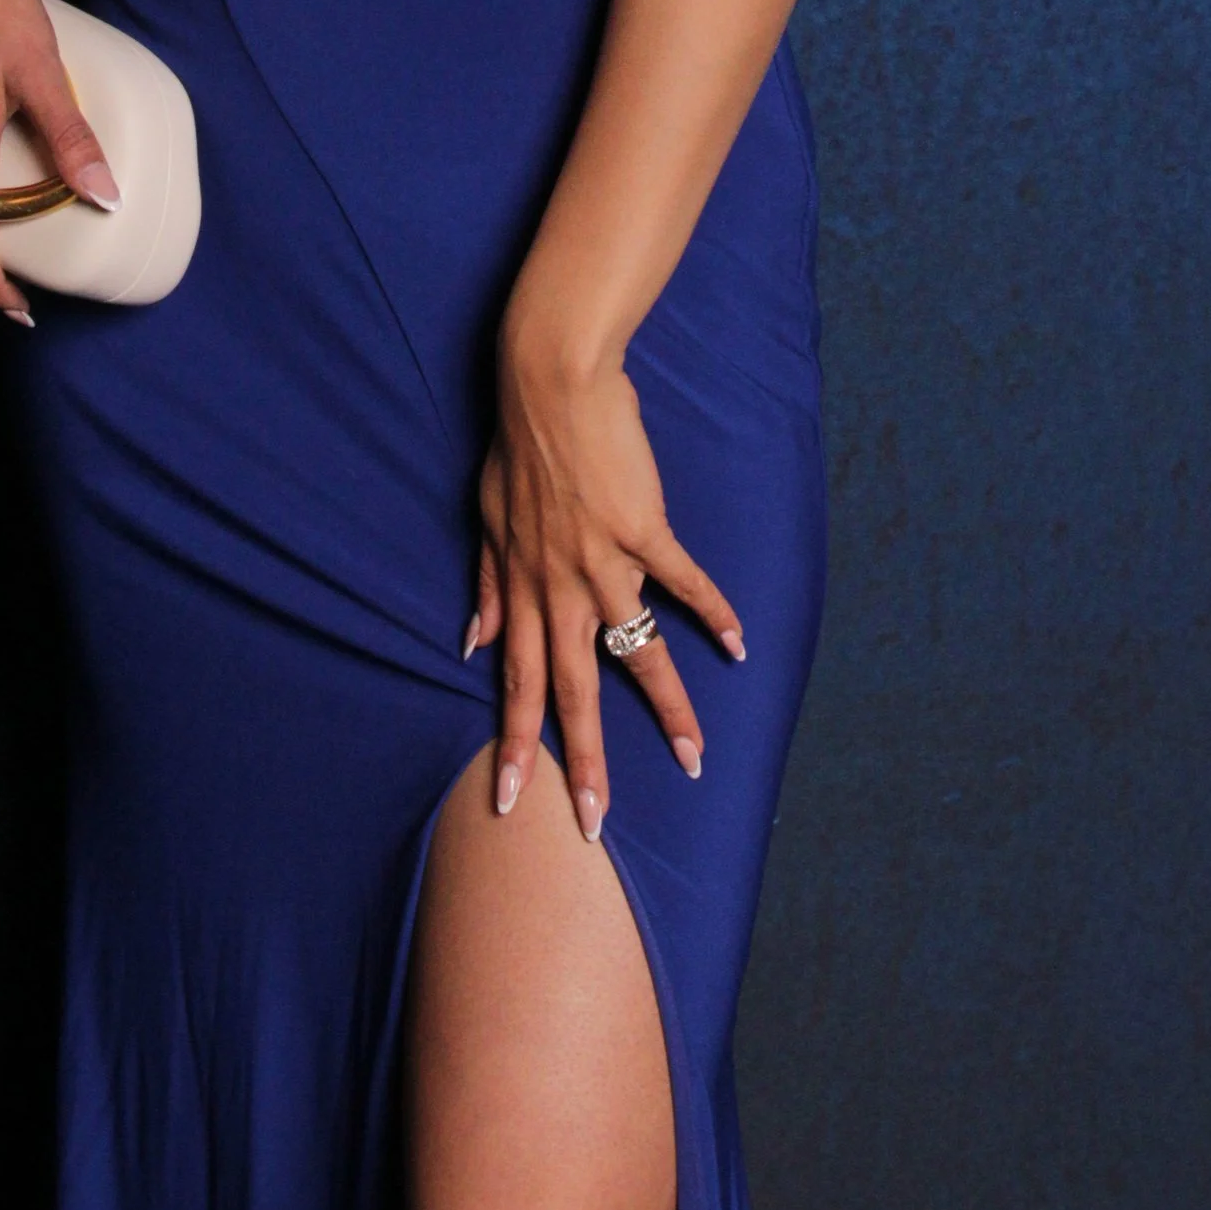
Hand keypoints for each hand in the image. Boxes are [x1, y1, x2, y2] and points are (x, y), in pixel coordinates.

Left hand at [467, 338, 743, 841]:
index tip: (512, 805)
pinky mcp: (645, 529)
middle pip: (575, 691)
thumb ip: (487, 588)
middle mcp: (562, 589)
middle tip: (595, 826)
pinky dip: (713, 611)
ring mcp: (606, 561)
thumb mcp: (486, 520)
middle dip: (585, 763)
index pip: (518, 684)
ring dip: (667, 710)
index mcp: (524, 590)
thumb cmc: (517, 447)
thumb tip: (471, 645)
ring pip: (638, 652)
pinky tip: (739, 646)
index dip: (516, 746)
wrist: (549, 382)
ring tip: (692, 760)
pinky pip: (682, 581)